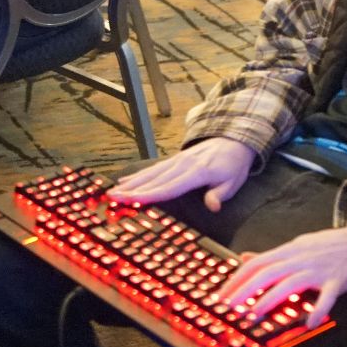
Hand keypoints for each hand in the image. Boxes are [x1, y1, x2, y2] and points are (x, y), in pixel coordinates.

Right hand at [107, 138, 255, 210]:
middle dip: (132, 190)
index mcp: (197, 172)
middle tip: (112, 197)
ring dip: (130, 183)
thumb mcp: (233, 181)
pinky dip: (137, 175)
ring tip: (112, 191)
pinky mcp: (173, 159)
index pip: (169, 187)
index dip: (149, 195)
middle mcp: (182, 165)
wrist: (233, 139)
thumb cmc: (233, 165)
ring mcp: (176, 161)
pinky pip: (153, 169)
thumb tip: (213, 206)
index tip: (132, 200)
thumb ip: (220, 194)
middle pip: (154, 181)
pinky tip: (123, 181)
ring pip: (149, 174)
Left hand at [217, 225, 346, 325]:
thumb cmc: (329, 245)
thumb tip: (245, 258)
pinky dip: (318, 310)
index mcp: (289, 250)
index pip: (257, 263)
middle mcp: (300, 258)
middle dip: (244, 290)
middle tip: (229, 306)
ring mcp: (318, 269)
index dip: (237, 279)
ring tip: (254, 314)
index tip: (222, 294)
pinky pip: (326, 297)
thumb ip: (271, 255)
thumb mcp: (297, 244)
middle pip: (267, 273)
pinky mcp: (337, 280)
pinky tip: (309, 323)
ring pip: (289, 284)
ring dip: (269, 299)